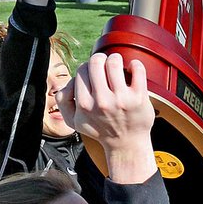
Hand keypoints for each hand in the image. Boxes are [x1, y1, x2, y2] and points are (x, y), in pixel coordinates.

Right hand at [58, 52, 156, 183]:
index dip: (87, 68)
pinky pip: (137, 69)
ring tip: (118, 66)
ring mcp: (121, 99)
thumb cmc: (100, 129)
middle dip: (100, 59)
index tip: (94, 75)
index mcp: (85, 104)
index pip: (82, 70)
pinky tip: (133, 69)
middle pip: (96, 62)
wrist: (126, 145)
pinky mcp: (139, 98)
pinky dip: (135, 65)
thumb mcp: (74, 121)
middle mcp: (102, 101)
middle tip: (105, 65)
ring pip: (114, 62)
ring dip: (116, 58)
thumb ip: (63, 101)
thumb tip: (68, 82)